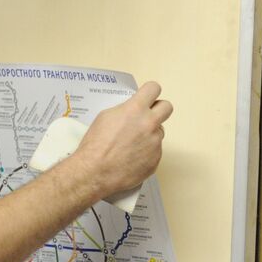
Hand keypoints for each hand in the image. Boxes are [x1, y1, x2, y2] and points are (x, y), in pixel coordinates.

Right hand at [65, 82, 171, 199]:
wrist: (94, 172)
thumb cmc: (95, 145)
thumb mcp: (105, 117)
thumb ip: (125, 110)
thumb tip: (133, 110)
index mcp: (136, 109)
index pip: (153, 89)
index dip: (149, 92)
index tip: (147, 96)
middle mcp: (149, 124)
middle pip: (167, 108)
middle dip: (158, 109)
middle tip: (148, 116)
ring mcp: (155, 143)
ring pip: (158, 132)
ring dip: (149, 135)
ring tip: (131, 144)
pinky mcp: (155, 160)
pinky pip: (155, 151)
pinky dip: (145, 153)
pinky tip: (131, 158)